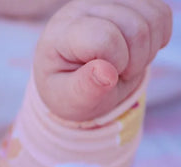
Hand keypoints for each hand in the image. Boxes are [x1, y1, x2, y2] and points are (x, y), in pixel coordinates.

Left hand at [34, 0, 172, 120]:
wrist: (75, 77)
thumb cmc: (69, 89)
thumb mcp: (70, 100)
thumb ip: (84, 90)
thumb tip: (106, 74)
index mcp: (61, 32)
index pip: (104, 37)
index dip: (115, 63)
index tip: (105, 78)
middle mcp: (84, 7)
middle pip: (135, 28)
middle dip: (134, 62)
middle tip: (117, 75)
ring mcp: (109, 0)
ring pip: (153, 18)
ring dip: (147, 51)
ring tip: (126, 64)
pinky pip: (161, 13)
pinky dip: (157, 37)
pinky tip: (137, 51)